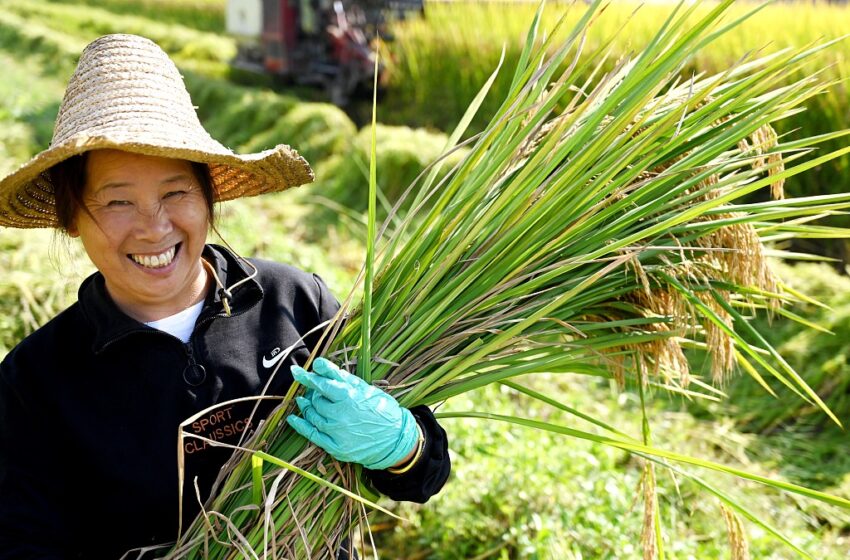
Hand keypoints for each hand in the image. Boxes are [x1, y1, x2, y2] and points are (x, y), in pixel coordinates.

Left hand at [286, 357, 419, 470]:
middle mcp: (340, 415)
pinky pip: (312, 435)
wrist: (395, 439)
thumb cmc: (381, 409)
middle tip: (316, 390)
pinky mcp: (336, 447)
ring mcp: (337, 433)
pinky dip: (300, 425)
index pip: (321, 384)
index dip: (307, 377)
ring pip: (312, 416)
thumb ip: (339, 376)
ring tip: (305, 401)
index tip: (296, 372)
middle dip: (313, 393)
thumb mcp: (364, 388)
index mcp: (349, 397)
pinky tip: (293, 418)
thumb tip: (319, 364)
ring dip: (307, 407)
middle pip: (316, 400)